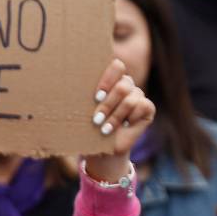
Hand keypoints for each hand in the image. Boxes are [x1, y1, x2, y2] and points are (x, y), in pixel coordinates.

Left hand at [84, 58, 154, 183]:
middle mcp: (126, 85)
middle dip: (108, 104)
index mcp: (111, 80)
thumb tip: (68, 82)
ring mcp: (138, 95)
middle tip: (96, 119)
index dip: (108, 79)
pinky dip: (131, 118)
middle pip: (123, 85)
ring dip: (116, 117)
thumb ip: (87, 95)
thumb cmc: (90, 127)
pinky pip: (142, 106)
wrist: (103, 149)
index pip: (116, 66)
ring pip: (130, 99)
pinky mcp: (148, 108)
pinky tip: (125, 126)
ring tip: (105, 129)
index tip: (97, 97)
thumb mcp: (85, 110)